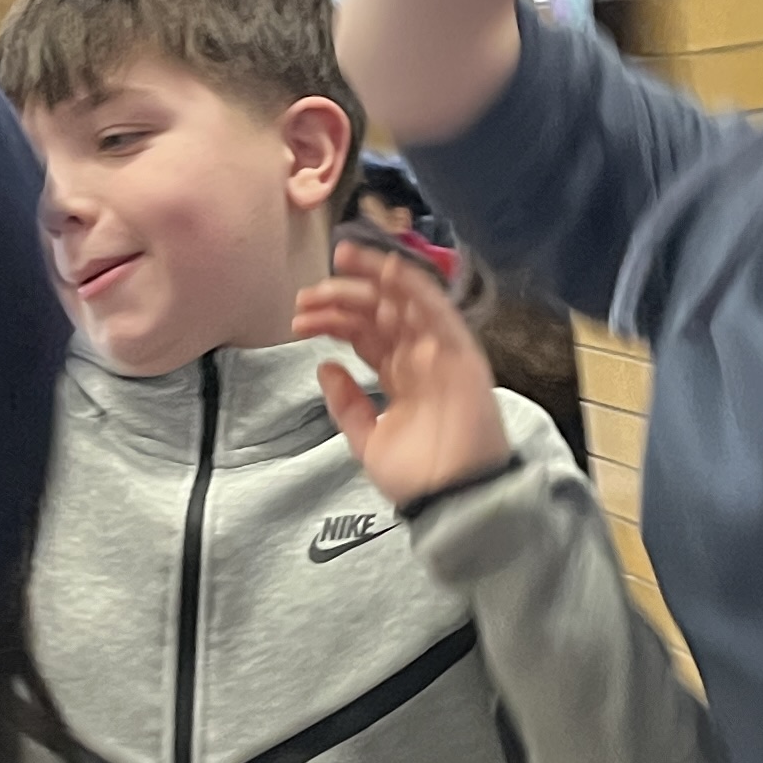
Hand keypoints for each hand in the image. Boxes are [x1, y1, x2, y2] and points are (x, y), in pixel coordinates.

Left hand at [292, 233, 515, 511]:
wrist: (453, 503)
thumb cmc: (419, 479)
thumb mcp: (367, 439)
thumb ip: (347, 404)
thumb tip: (325, 368)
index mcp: (402, 376)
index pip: (365, 333)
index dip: (333, 318)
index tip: (300, 314)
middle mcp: (421, 358)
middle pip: (380, 313)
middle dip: (342, 297)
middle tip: (307, 295)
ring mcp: (442, 354)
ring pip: (405, 303)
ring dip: (374, 277)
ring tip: (342, 259)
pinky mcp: (461, 355)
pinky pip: (437, 311)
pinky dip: (413, 286)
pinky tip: (387, 268)